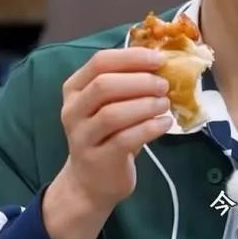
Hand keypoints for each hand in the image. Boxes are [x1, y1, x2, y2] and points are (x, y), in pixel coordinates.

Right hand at [43, 47, 172, 238]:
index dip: (132, 57)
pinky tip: (165, 123)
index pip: (100, 61)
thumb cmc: (108, 131)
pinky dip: (150, 128)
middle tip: (164, 85)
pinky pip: (125, 139)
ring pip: (113, 114)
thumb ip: (128, 80)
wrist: (92, 181)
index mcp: (75, 87)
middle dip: (140, 81)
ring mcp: (81, 137)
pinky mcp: (97, 160)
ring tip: (165, 104)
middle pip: (104, 85)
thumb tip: (163, 60)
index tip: (159, 59)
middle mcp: (72, 110)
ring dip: (146, 105)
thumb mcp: (112, 102)